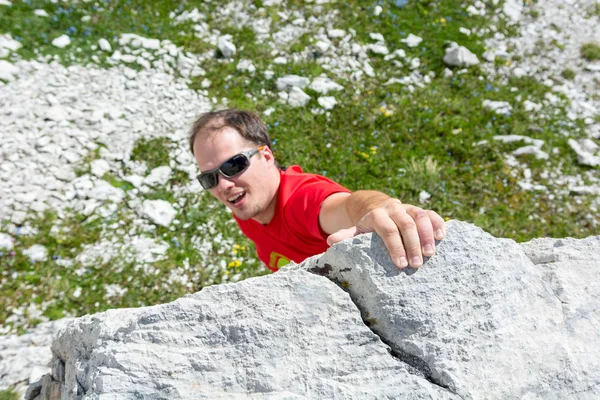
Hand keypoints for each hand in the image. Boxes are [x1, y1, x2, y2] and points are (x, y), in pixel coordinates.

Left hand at [326, 199, 445, 267]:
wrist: (378, 206)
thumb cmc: (368, 226)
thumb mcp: (357, 230)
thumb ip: (346, 236)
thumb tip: (331, 242)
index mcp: (377, 215)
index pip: (387, 229)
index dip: (394, 246)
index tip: (400, 265)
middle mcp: (394, 208)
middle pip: (406, 223)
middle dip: (412, 244)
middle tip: (417, 264)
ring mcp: (408, 208)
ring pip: (420, 216)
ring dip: (426, 235)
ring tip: (430, 254)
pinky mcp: (419, 210)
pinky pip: (431, 213)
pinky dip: (437, 224)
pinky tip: (441, 237)